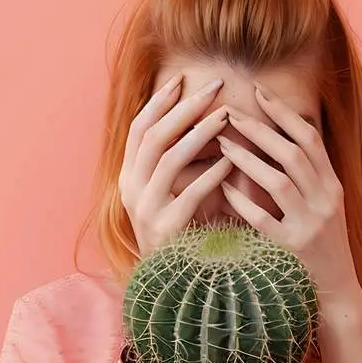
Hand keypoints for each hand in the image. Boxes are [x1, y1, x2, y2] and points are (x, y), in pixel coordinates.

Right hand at [119, 74, 234, 254]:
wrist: (172, 283)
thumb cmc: (181, 231)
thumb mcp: (170, 191)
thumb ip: (177, 159)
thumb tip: (202, 116)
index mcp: (129, 177)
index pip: (139, 129)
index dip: (159, 102)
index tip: (182, 79)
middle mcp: (131, 190)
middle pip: (154, 137)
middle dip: (184, 108)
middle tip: (214, 87)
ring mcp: (146, 210)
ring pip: (169, 160)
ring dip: (200, 134)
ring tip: (227, 117)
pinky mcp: (166, 229)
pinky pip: (190, 194)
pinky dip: (212, 174)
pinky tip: (232, 161)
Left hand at [217, 82, 361, 308]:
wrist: (336, 292)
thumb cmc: (321, 245)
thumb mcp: (323, 204)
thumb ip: (306, 173)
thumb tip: (278, 134)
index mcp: (333, 185)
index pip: (310, 139)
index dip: (283, 113)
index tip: (258, 91)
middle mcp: (326, 200)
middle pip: (293, 154)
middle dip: (261, 129)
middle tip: (230, 112)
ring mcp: (311, 225)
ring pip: (279, 182)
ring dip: (249, 160)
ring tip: (222, 144)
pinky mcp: (293, 249)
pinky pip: (264, 221)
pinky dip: (243, 202)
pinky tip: (223, 189)